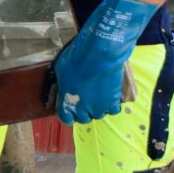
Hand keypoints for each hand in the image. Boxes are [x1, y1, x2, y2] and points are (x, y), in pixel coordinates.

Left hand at [51, 0, 156, 124]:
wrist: (98, 54)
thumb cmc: (76, 58)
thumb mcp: (60, 71)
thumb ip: (62, 83)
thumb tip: (63, 85)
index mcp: (66, 102)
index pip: (65, 119)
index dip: (69, 114)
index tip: (71, 108)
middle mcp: (82, 109)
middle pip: (83, 118)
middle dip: (84, 111)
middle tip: (86, 99)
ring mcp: (98, 108)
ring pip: (98, 115)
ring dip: (98, 108)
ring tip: (99, 96)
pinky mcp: (112, 102)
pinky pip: (112, 110)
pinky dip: (112, 105)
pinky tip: (110, 97)